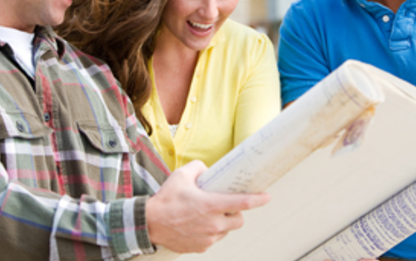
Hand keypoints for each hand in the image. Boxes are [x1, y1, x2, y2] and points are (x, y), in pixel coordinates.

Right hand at [146, 160, 269, 252]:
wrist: (149, 223)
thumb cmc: (165, 200)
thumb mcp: (182, 175)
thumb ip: (199, 168)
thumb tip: (208, 170)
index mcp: (211, 205)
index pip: (243, 203)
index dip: (258, 199)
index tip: (267, 196)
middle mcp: (213, 223)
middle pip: (239, 220)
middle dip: (236, 212)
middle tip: (225, 205)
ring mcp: (208, 237)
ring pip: (226, 230)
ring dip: (223, 222)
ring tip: (207, 214)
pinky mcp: (201, 247)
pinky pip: (214, 238)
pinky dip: (211, 231)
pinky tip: (198, 224)